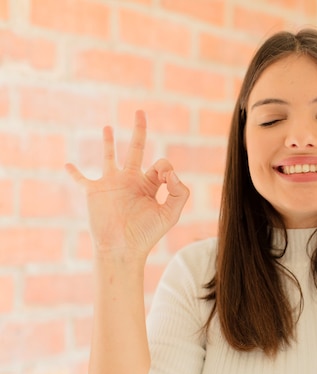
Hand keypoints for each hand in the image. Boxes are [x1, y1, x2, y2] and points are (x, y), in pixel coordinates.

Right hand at [66, 110, 188, 257]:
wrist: (123, 249)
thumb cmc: (147, 234)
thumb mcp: (170, 213)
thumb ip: (178, 192)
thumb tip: (170, 171)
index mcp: (150, 184)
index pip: (161, 164)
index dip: (165, 168)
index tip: (165, 180)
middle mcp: (131, 180)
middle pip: (136, 149)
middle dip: (139, 130)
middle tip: (140, 111)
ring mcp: (112, 184)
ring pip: (109, 156)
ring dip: (108, 142)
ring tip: (107, 128)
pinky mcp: (95, 191)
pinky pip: (82, 179)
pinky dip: (74, 172)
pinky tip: (67, 165)